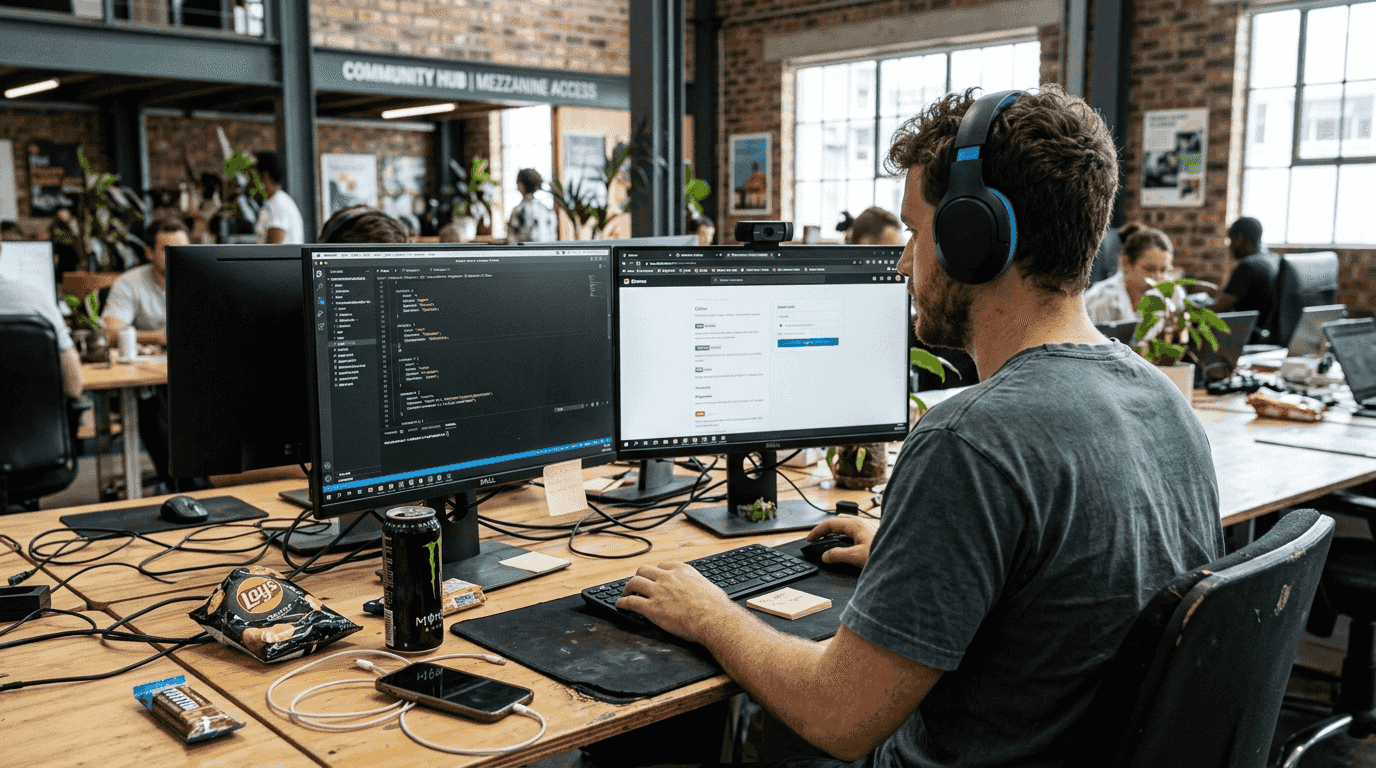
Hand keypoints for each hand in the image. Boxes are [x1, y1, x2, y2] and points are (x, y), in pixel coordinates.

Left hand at [616, 561, 741, 643]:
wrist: (714, 619)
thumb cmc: (716, 607)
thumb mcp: (708, 586)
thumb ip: (699, 585)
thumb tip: (704, 591)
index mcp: (682, 570)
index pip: (662, 565)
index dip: (655, 572)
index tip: (653, 577)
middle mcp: (667, 578)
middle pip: (644, 570)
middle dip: (638, 576)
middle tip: (636, 584)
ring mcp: (658, 592)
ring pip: (634, 582)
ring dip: (627, 588)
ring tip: (625, 593)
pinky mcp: (651, 608)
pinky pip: (631, 602)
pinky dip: (622, 603)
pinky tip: (620, 605)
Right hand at [806, 517, 879, 568]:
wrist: (906, 552)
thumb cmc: (885, 552)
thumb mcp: (857, 557)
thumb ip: (838, 555)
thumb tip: (825, 556)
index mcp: (855, 525)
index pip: (829, 524)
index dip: (817, 531)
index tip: (809, 539)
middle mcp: (861, 522)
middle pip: (838, 520)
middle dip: (826, 528)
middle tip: (818, 538)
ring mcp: (869, 525)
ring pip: (848, 523)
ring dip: (836, 530)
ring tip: (831, 539)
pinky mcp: (875, 531)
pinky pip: (855, 528)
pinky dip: (846, 533)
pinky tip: (850, 542)